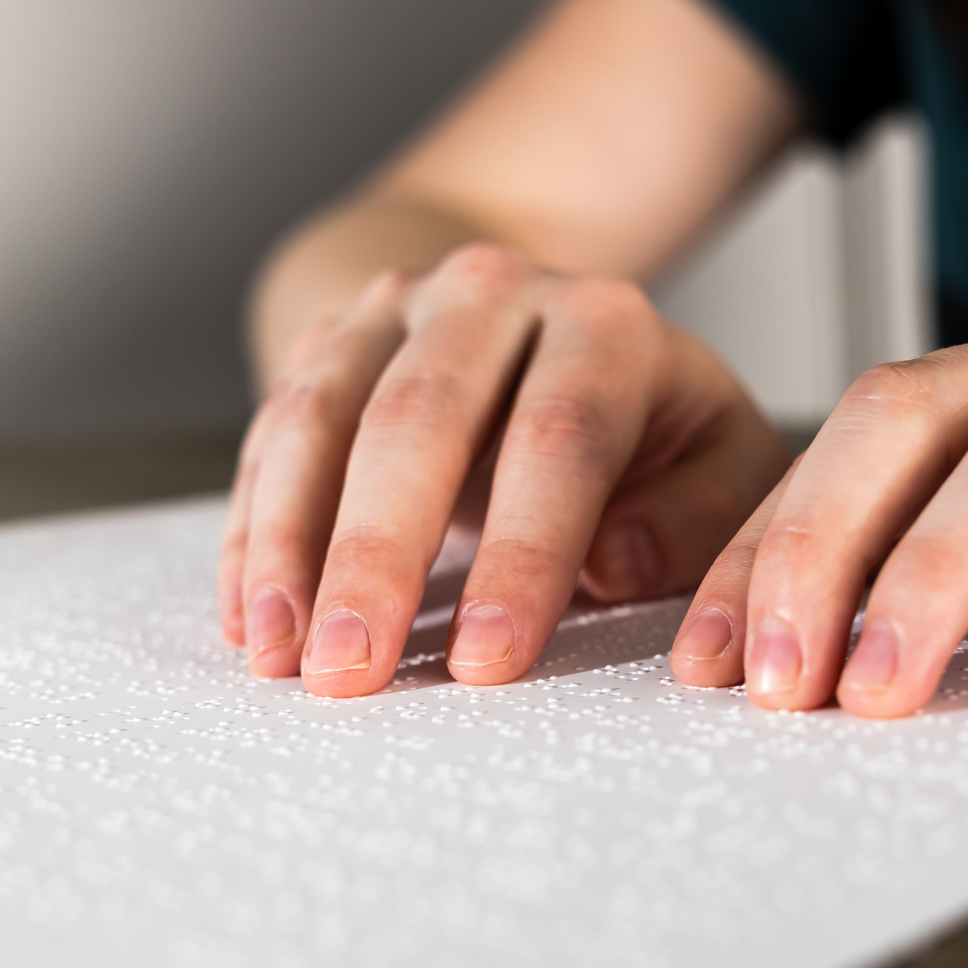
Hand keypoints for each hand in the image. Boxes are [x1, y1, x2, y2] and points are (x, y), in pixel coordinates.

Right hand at [221, 243, 790, 693]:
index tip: (486, 660)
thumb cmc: (648, 428)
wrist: (547, 320)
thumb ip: (695, 518)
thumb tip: (612, 563)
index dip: (523, 553)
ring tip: (281, 656)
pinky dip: (254, 532)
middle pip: (419, 417)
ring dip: (289, 546)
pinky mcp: (327, 343)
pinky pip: (270, 434)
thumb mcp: (717, 464)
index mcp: (604, 325)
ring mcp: (395, 311)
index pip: (560, 436)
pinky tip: (250, 619)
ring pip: (319, 416)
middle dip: (376, 555)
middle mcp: (491, 295)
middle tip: (349, 672)